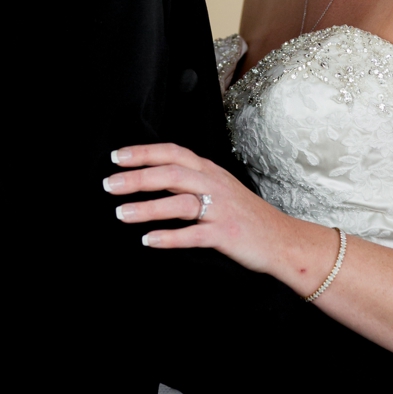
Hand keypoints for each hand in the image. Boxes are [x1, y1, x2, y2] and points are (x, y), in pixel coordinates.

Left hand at [105, 142, 305, 279]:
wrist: (283, 240)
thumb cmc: (246, 216)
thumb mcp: (220, 189)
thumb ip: (191, 181)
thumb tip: (152, 177)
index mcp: (211, 172)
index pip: (175, 153)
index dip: (145, 153)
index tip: (117, 156)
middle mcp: (215, 186)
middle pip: (173, 174)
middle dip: (138, 177)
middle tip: (109, 183)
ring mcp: (221, 210)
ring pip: (180, 203)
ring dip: (148, 208)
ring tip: (120, 213)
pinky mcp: (225, 234)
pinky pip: (194, 235)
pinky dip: (169, 238)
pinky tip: (148, 241)